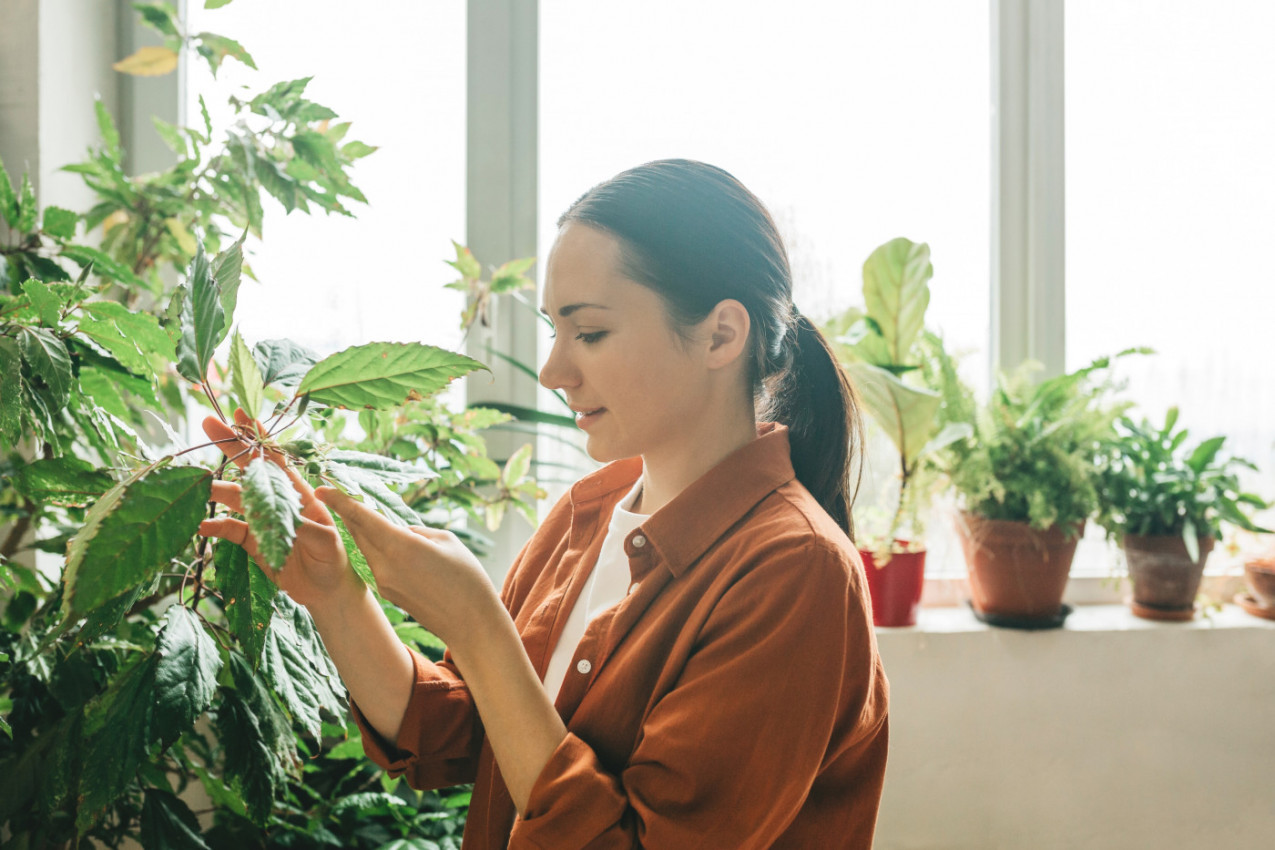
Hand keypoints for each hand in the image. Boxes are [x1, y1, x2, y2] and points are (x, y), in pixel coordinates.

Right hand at [199, 409, 360, 609]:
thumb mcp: (325, 542)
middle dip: (230, 446)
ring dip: (216, 490)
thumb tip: (285, 518)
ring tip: (196, 485)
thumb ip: (305, 528)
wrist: (325, 590)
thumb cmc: (333, 560)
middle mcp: (278, 500)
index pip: (277, 459)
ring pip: (236, 498)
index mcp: (299, 493)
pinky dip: (214, 525)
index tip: (241, 414)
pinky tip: (199, 524)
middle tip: (208, 423)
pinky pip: (230, 529)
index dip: (259, 437)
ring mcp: (263, 519)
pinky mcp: (253, 541)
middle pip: (250, 469)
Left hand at [315, 485, 498, 651]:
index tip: (322, 489)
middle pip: (358, 532)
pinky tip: (392, 546)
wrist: (470, 624)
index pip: (362, 518)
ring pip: (366, 548)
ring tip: (367, 515)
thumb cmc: (466, 579)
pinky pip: (377, 563)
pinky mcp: (388, 593)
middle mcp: (385, 565)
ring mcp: (383, 582)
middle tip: (338, 494)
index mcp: (401, 547)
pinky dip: (378, 549)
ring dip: (364, 531)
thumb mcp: (447, 541)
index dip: (340, 502)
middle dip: (349, 514)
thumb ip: (416, 531)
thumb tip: (399, 532)